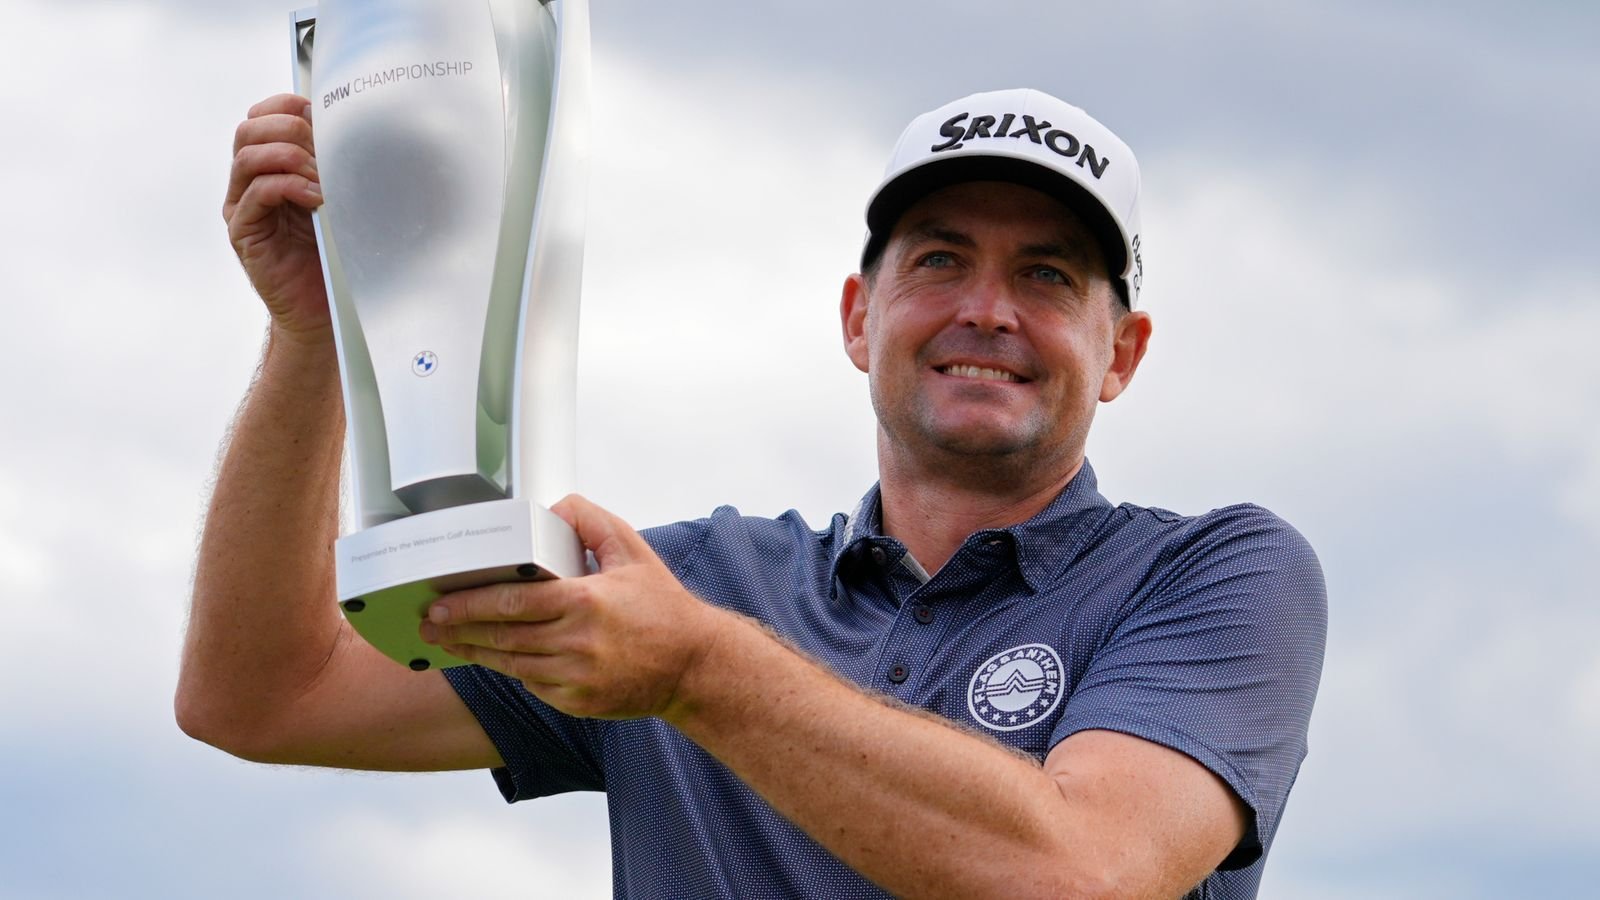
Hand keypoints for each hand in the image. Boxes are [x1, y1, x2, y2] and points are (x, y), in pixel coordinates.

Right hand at [223, 93, 329, 343]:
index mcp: (269, 168)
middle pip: (249, 129)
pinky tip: (317, 198)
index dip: (287, 106)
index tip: (321, 114)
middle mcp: (248, 183)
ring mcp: (242, 207)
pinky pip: (256, 193)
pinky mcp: (243, 232)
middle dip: (289, 129)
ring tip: (322, 177)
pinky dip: (288, 186)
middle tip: (323, 149)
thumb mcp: (338, 200)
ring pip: (248, 156)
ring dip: (290, 157)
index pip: (262, 117)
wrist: (324, 308)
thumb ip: (335, 166)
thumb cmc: (335, 254)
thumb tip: (357, 130)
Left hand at [420, 495, 729, 719]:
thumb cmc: (662, 607)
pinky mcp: (576, 702)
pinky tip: (493, 657)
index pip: (513, 601)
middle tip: (430, 623)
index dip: (471, 603)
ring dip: (475, 653)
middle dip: (459, 629)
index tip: (442, 602)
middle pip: (502, 637)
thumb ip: (591, 521)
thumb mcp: (633, 551)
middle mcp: (578, 643)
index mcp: (586, 602)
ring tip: (447, 640)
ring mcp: (576, 678)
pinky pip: (531, 683)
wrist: (694, 666)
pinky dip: (511, 669)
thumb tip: (553, 508)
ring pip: (510, 664)